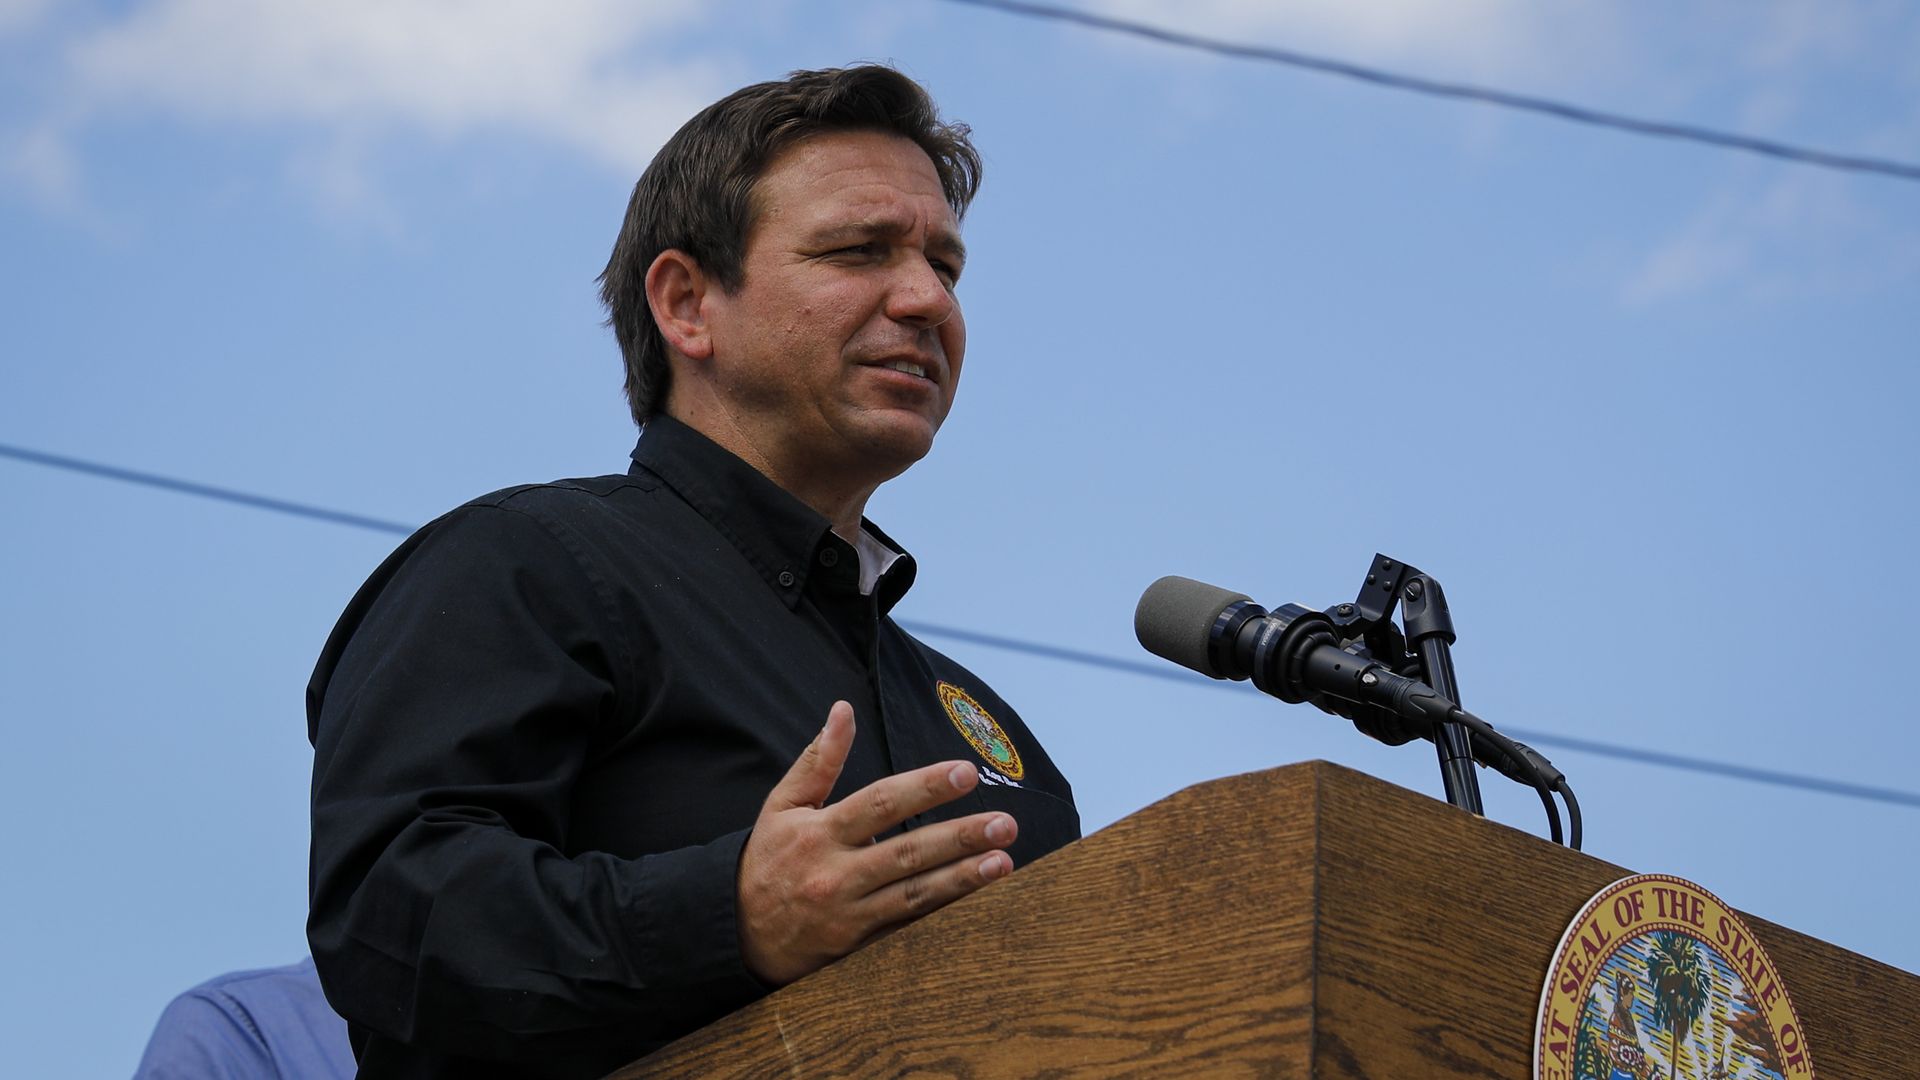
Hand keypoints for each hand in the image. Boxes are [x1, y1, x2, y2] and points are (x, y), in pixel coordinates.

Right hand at [736, 700, 1017, 985]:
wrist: (737, 932)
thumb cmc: (766, 860)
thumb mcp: (782, 805)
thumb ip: (819, 759)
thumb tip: (843, 710)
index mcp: (819, 832)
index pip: (880, 803)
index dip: (925, 787)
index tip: (966, 773)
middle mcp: (836, 873)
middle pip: (907, 852)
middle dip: (958, 836)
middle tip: (1004, 822)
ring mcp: (850, 912)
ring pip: (914, 893)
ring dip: (962, 877)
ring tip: (1002, 860)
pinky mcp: (859, 944)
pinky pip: (907, 923)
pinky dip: (943, 909)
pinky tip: (976, 895)